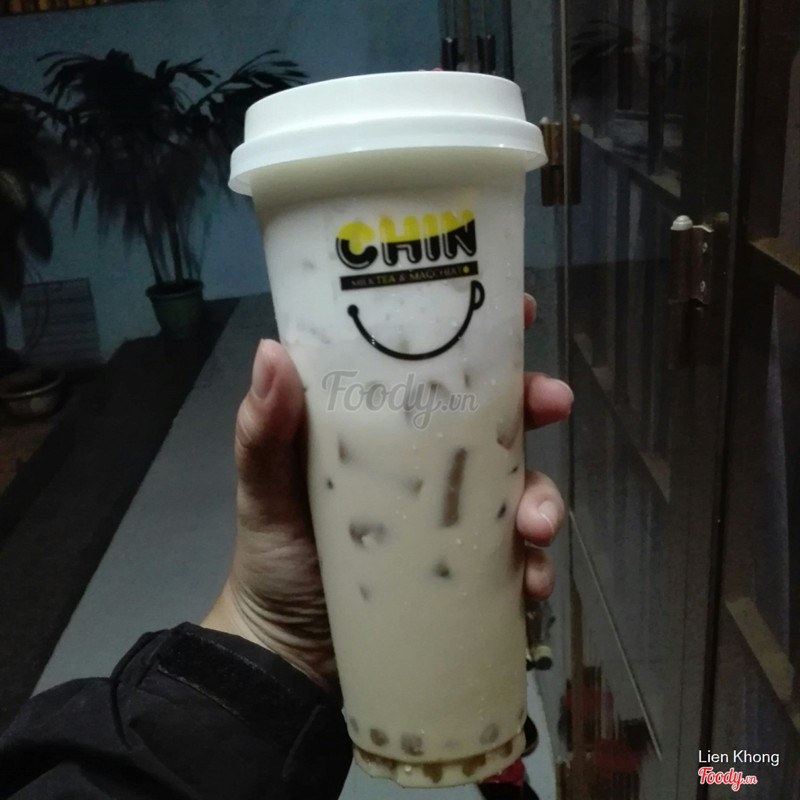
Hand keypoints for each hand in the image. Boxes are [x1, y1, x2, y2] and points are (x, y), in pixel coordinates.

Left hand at [202, 293, 572, 694]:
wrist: (289, 653)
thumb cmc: (276, 556)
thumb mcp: (263, 489)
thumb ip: (263, 432)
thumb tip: (272, 351)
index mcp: (384, 431)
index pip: (435, 370)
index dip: (481, 338)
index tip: (518, 312)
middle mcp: (427, 465)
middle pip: (497, 420)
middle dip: (536, 404)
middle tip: (554, 403)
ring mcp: (454, 519)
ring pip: (520, 489)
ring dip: (544, 498)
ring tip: (535, 525)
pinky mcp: (469, 570)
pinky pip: (517, 560)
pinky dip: (535, 567)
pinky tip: (531, 583)